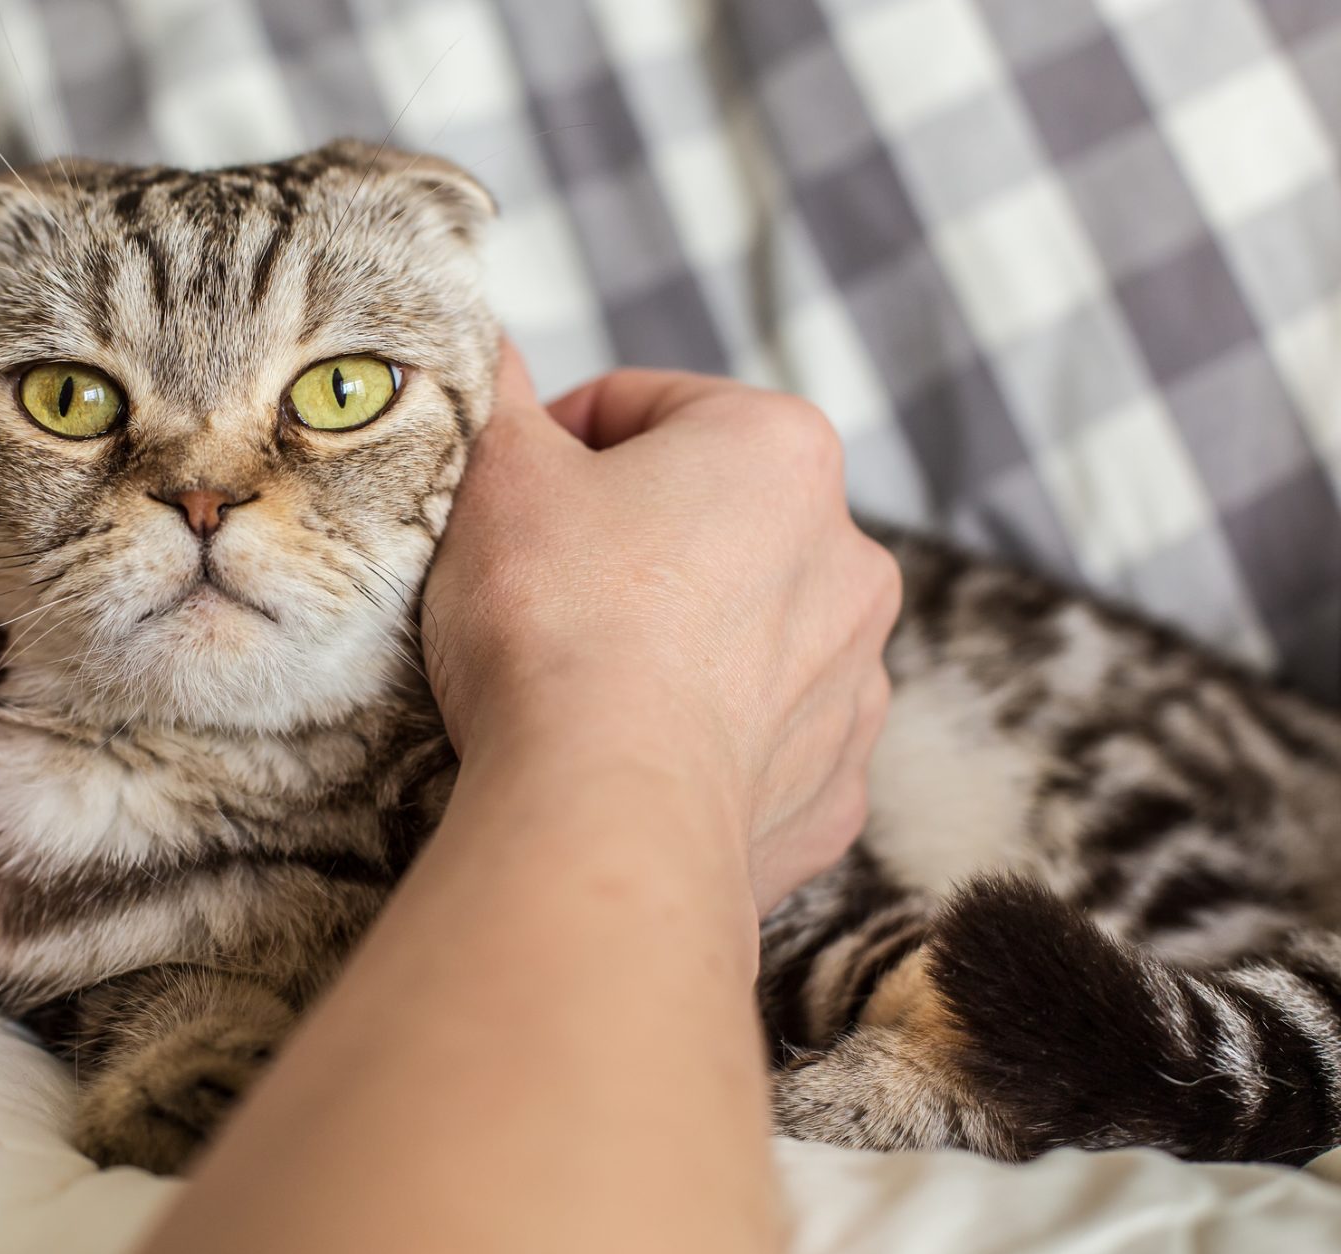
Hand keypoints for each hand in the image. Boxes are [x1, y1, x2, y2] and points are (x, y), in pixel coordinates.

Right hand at [422, 343, 899, 912]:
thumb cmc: (555, 622)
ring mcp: (854, 683)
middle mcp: (850, 557)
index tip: (508, 496)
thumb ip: (496, 391)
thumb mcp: (496, 471)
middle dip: (628, 542)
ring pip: (745, 633)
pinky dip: (706, 742)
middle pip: (709, 520)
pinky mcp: (834, 789)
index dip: (556, 440)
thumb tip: (489, 353)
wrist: (604, 810)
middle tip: (540, 588)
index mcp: (780, 449)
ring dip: (676, 640)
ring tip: (585, 680)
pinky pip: (763, 743)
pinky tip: (634, 754)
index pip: (644, 406)